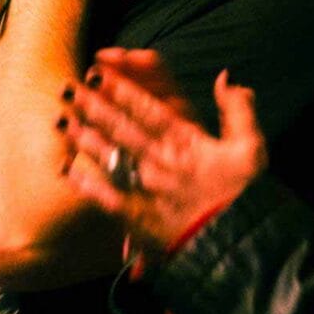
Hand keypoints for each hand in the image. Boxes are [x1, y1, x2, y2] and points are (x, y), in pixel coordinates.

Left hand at [59, 58, 266, 262]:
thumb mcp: (252, 146)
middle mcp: (160, 161)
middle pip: (120, 127)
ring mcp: (145, 188)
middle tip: (68, 87)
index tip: (100, 70)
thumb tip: (224, 77)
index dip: (122, 87)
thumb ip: (239, 107)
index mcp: (186, 140)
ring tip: (61, 119)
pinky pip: (104, 197)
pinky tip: (65, 170)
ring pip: (108, 156)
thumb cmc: (242, 193)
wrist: (234, 243)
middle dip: (93, 105)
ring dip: (83, 137)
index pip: (147, 107)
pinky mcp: (136, 216)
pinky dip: (84, 184)